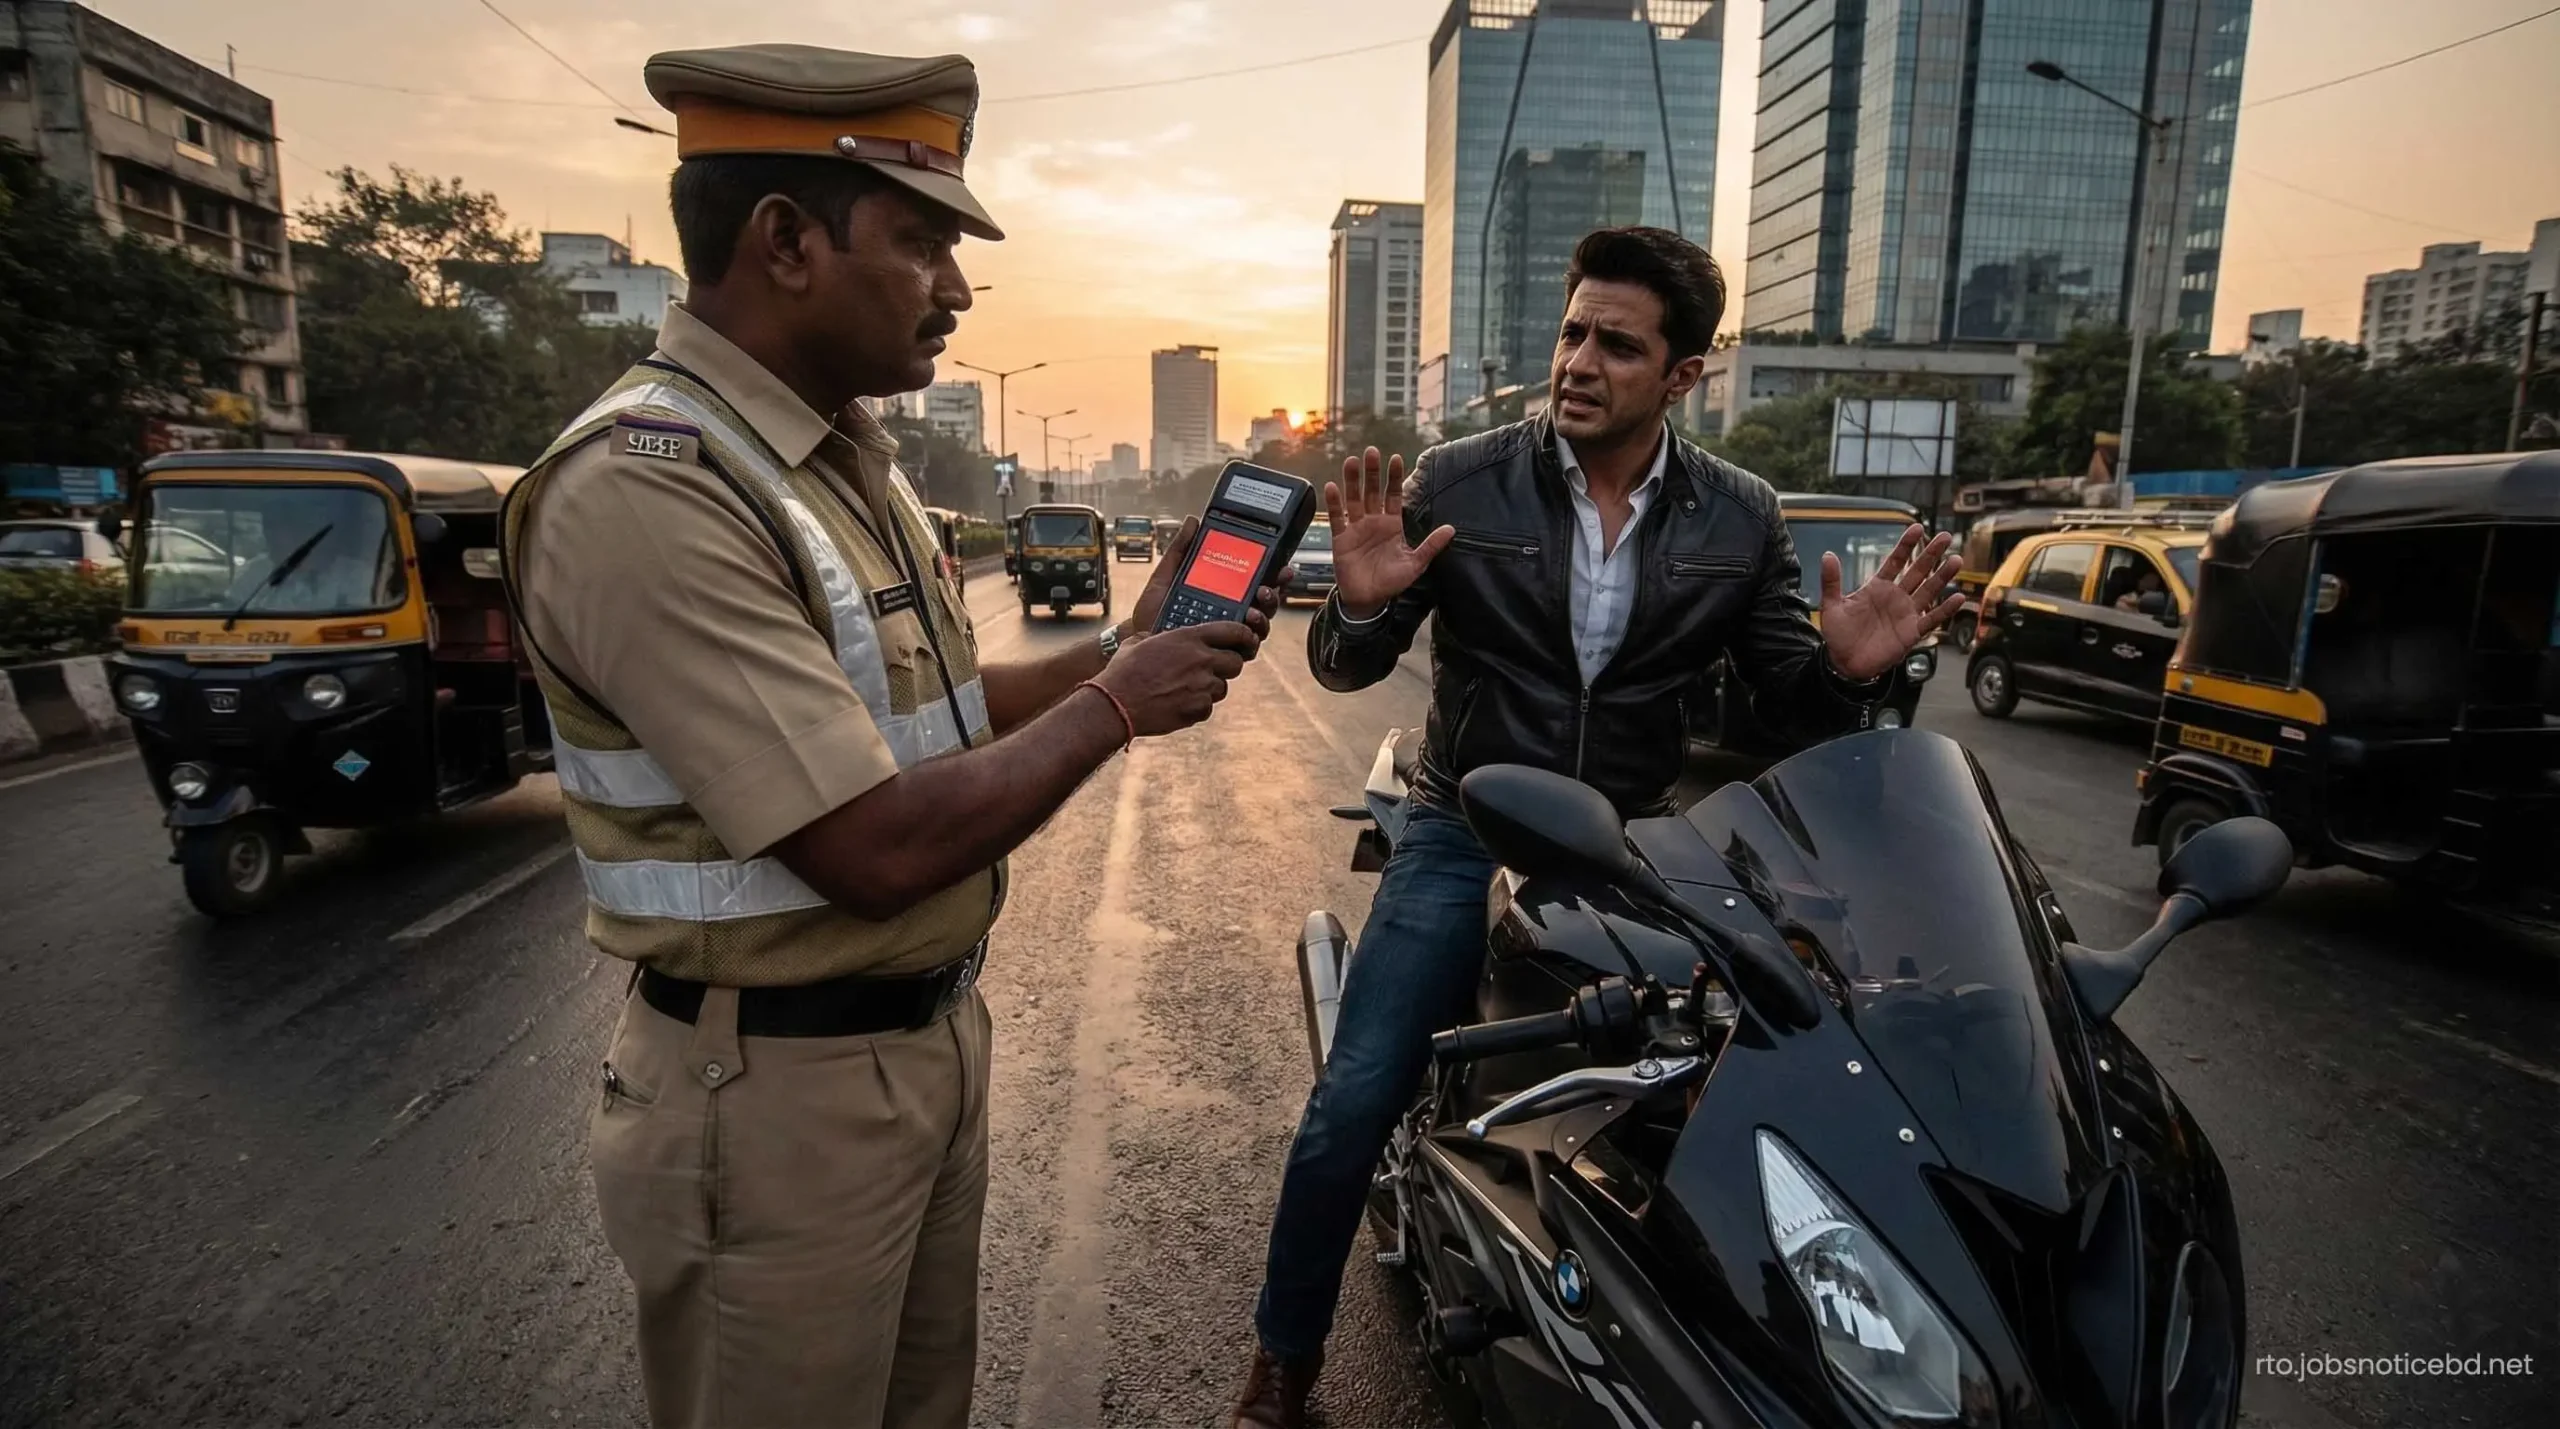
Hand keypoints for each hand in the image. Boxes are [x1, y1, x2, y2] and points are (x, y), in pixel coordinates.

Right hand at [1093, 620, 1257, 735]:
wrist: (1116, 704)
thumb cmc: (1123, 671)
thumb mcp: (1139, 642)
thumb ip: (1158, 637)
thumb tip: (1159, 638)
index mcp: (1189, 638)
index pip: (1234, 631)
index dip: (1244, 636)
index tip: (1247, 640)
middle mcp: (1201, 660)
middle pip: (1236, 662)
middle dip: (1227, 666)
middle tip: (1212, 669)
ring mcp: (1203, 686)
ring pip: (1222, 688)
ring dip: (1209, 688)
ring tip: (1183, 689)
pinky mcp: (1199, 710)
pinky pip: (1207, 707)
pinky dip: (1196, 707)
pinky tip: (1176, 704)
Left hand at [1126, 516, 1287, 648]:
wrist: (1137, 642)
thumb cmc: (1151, 614)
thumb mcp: (1165, 577)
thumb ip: (1180, 549)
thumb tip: (1192, 521)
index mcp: (1222, 595)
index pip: (1254, 582)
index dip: (1272, 573)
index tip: (1281, 565)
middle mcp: (1230, 615)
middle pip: (1264, 604)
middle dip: (1273, 593)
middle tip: (1266, 586)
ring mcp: (1229, 636)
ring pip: (1261, 626)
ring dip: (1265, 614)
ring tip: (1254, 606)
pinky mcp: (1224, 655)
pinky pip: (1248, 648)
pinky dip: (1252, 638)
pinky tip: (1244, 627)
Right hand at [1326, 447, 1452, 619]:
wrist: (1368, 599)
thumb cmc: (1391, 581)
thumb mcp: (1415, 563)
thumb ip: (1431, 546)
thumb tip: (1451, 529)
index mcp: (1392, 525)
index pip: (1394, 495)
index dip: (1394, 478)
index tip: (1395, 458)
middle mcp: (1373, 522)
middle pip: (1372, 492)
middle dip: (1372, 472)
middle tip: (1372, 452)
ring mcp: (1356, 528)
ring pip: (1354, 499)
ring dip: (1352, 480)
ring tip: (1351, 461)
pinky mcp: (1341, 538)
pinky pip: (1337, 518)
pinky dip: (1334, 503)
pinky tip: (1332, 487)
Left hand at [1820, 524, 1963, 681]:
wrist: (1844, 663)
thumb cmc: (1838, 635)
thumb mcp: (1831, 606)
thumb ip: (1831, 581)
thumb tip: (1827, 555)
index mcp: (1877, 588)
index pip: (1895, 561)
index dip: (1906, 545)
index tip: (1917, 527)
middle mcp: (1895, 597)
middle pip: (1918, 571)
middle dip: (1931, 554)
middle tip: (1946, 537)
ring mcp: (1906, 613)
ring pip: (1929, 591)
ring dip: (1942, 576)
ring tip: (1956, 560)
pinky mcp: (1912, 632)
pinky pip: (1932, 619)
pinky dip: (1945, 609)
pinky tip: (1957, 598)